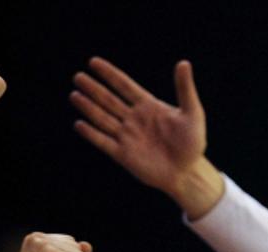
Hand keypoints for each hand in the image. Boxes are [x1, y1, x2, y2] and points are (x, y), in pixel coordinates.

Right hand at [71, 58, 220, 216]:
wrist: (188, 173)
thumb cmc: (193, 144)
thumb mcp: (192, 114)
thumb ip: (185, 89)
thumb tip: (184, 63)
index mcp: (148, 106)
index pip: (124, 85)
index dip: (109, 74)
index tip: (93, 62)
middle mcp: (134, 119)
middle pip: (109, 100)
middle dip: (93, 89)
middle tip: (78, 77)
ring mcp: (127, 136)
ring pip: (103, 118)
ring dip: (89, 107)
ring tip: (75, 95)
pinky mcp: (123, 155)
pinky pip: (103, 142)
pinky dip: (92, 134)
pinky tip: (79, 124)